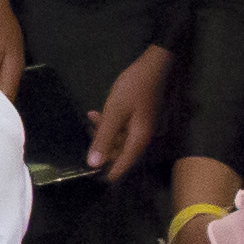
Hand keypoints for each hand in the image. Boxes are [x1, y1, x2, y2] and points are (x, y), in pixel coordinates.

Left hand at [85, 44, 171, 183]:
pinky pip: (122, 127)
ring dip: (104, 131)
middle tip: (89, 131)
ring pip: (119, 138)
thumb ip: (104, 138)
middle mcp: (142, 138)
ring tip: (91, 116)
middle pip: (120, 151)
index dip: (108, 172)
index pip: (123, 165)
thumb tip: (93, 164)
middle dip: (102, 145)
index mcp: (139, 140)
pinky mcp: (139, 118)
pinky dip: (110, 123)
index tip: (92, 177)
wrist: (154, 65)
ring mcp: (142, 128)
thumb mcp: (114, 112)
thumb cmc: (134, 88)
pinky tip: (97, 113)